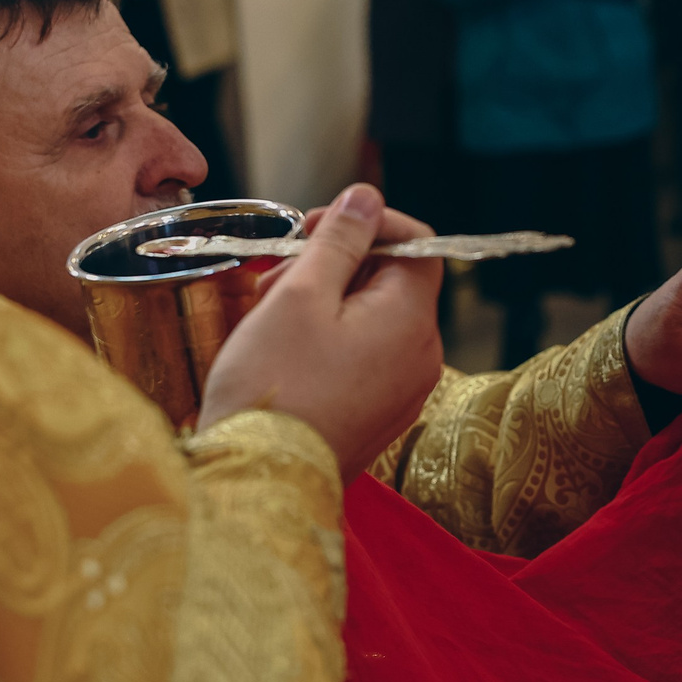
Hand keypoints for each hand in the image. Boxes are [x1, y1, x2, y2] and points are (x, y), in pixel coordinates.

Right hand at [199, 185, 445, 478]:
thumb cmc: (273, 386)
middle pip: (392, 280)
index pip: (417, 243)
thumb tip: (367, 198)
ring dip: (325, 301)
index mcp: (411, 320)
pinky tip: (283, 350)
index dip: (366, 223)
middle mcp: (422, 357)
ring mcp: (403, 392)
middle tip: (276, 274)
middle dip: (334, 263)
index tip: (312, 229)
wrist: (259, 483)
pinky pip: (365, 358)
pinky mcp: (379, 417)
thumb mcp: (300, 295)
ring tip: (269, 314)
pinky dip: (330, 339)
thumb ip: (340, 240)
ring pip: (374, 319)